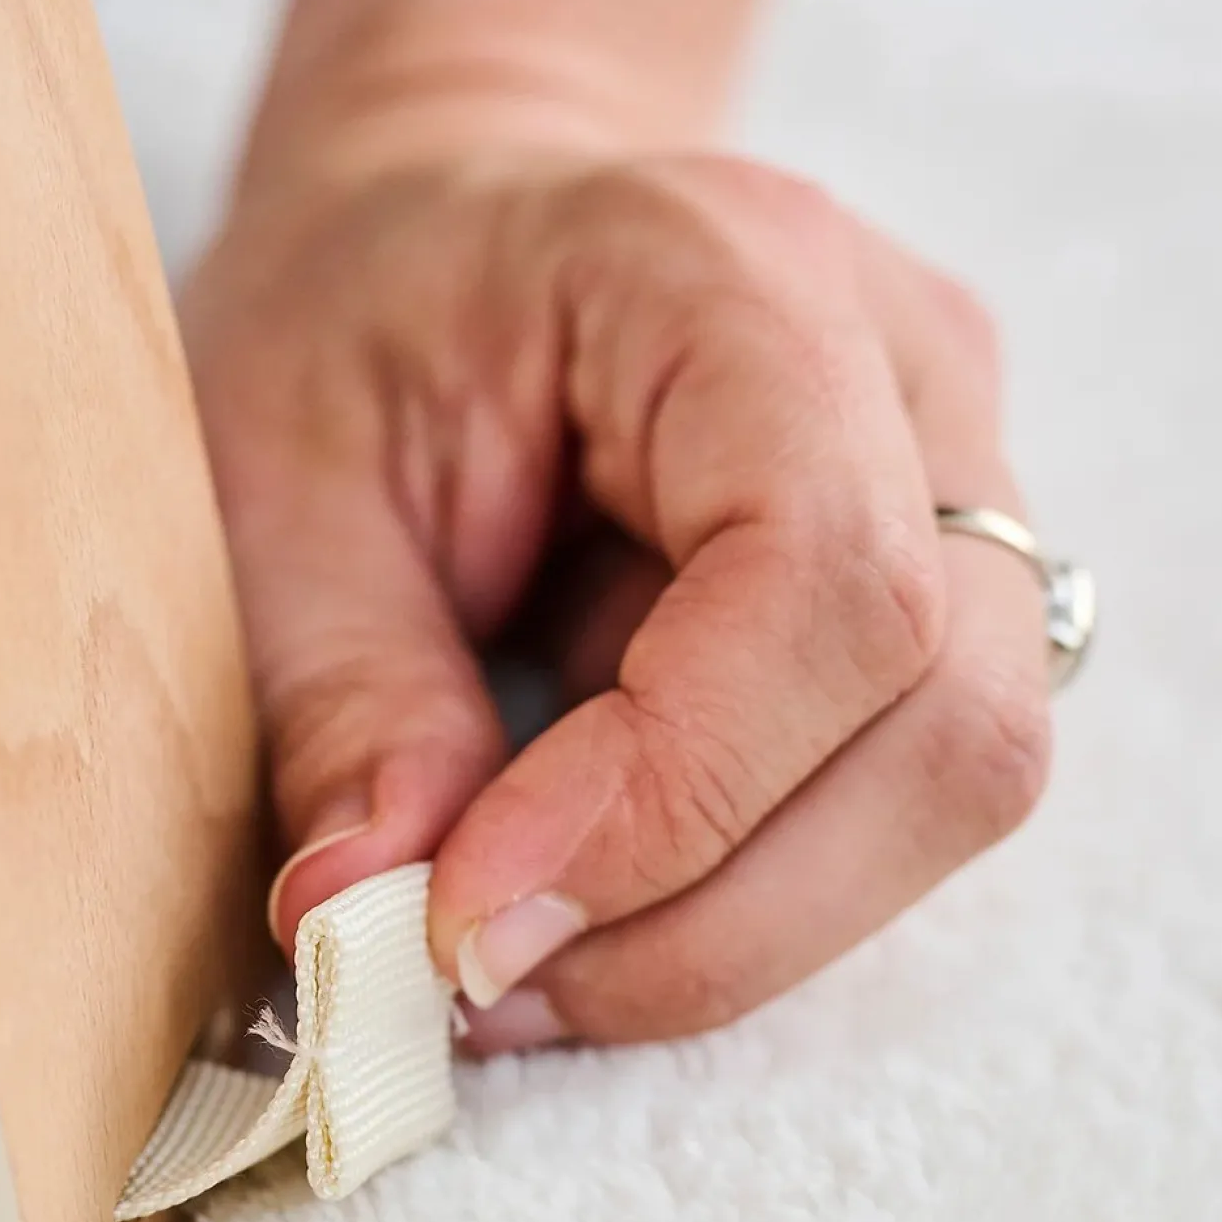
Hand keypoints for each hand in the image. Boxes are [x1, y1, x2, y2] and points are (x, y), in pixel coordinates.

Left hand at [185, 150, 1051, 1050]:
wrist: (445, 238)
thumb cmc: (352, 323)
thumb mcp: (271, 485)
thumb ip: (339, 696)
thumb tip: (370, 926)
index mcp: (740, 280)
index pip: (820, 582)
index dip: (668, 795)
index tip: (470, 919)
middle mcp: (908, 379)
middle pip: (947, 722)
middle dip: (711, 917)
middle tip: (483, 983)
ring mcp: (949, 488)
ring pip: (950, 788)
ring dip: (730, 933)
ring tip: (517, 959)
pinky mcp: (929, 597)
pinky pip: (891, 801)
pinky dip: (736, 899)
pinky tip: (587, 903)